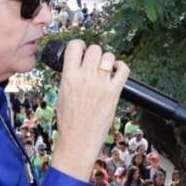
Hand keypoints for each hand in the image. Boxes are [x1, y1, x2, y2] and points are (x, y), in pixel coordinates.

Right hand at [52, 41, 129, 180]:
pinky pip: (124, 69)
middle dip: (94, 53)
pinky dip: (121, 67)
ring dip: (107, 60)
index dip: (79, 46)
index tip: (80, 51)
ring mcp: (101, 84)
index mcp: (69, 76)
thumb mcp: (61, 93)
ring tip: (104, 69)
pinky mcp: (114, 92)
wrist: (78, 139)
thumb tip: (77, 63)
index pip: (74, 46)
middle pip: (94, 49)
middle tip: (93, 62)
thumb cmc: (68, 120)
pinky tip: (116, 71)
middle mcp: (86, 77)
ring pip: (108, 56)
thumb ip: (69, 76)